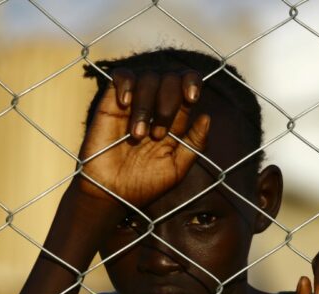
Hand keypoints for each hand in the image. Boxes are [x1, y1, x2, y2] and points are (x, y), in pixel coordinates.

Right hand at [77, 69, 211, 206]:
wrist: (111, 193)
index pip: (188, 84)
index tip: (191, 98)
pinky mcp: (111, 102)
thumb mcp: (176, 169)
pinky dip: (126, 84)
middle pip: (170, 78)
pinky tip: (125, 104)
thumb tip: (206, 116)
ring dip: (146, 105)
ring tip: (138, 135)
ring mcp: (134, 102)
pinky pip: (121, 76)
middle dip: (169, 102)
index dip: (192, 82)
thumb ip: (194, 144)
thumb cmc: (144, 184)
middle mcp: (157, 106)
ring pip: (148, 78)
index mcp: (176, 118)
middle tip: (158, 134)